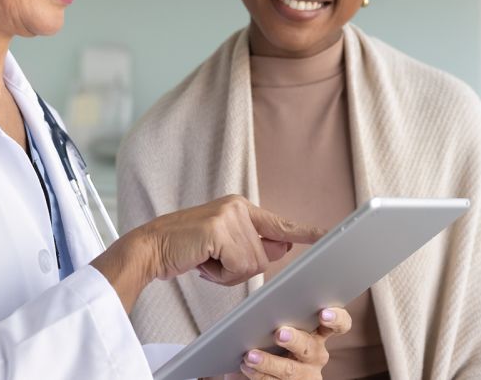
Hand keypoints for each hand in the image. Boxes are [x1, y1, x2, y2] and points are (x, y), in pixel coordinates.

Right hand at [145, 195, 325, 284]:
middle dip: (241, 267)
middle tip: (214, 259)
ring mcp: (229, 216)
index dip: (306, 232)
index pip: (279, 223)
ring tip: (205, 258)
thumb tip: (283, 248)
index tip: (329, 235)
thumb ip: (252, 247)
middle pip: (265, 256)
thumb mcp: (223, 247)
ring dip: (228, 272)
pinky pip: (237, 265)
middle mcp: (238, 207)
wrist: (151, 247)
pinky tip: (202, 260)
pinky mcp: (219, 229)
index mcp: (241, 208)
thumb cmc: (186, 249)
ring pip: (252, 264)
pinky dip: (219, 273)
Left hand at [235, 308, 351, 379]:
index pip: (339, 325)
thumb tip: (268, 300)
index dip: (336, 319)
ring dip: (269, 362)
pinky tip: (246, 367)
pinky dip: (258, 374)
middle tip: (279, 333)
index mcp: (319, 334)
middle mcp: (315, 355)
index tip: (324, 313)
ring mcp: (304, 375)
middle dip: (294, 340)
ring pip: (289, 370)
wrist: (274, 369)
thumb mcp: (287, 324)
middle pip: (309, 347)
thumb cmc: (278, 338)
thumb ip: (285, 312)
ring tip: (250, 355)